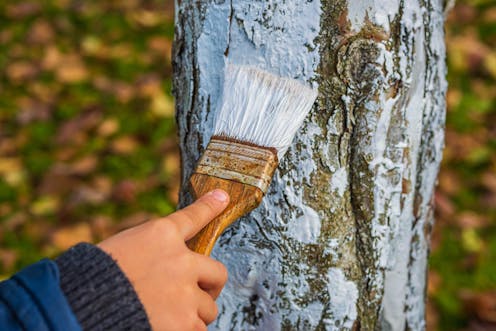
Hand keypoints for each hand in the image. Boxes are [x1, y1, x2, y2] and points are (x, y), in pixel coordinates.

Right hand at [98, 190, 229, 330]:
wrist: (80, 307)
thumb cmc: (92, 279)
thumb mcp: (120, 249)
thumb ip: (151, 253)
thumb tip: (170, 264)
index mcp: (161, 235)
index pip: (193, 216)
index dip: (209, 206)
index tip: (222, 198)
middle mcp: (180, 261)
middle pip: (217, 272)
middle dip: (210, 286)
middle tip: (199, 295)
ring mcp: (185, 293)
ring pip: (208, 308)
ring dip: (193, 314)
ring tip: (169, 316)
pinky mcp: (184, 323)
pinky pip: (198, 330)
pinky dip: (185, 330)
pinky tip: (166, 328)